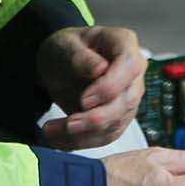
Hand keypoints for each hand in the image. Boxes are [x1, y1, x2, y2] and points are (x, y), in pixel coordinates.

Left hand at [36, 25, 146, 148]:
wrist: (59, 65)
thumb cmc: (66, 49)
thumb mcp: (64, 45)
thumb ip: (80, 57)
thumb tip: (100, 69)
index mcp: (124, 44)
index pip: (130, 66)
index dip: (110, 86)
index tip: (85, 100)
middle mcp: (133, 72)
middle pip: (127, 100)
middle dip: (97, 118)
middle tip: (69, 124)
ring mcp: (128, 96)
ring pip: (116, 123)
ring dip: (83, 134)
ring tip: (52, 130)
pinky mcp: (117, 118)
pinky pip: (105, 136)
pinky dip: (80, 141)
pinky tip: (59, 139)